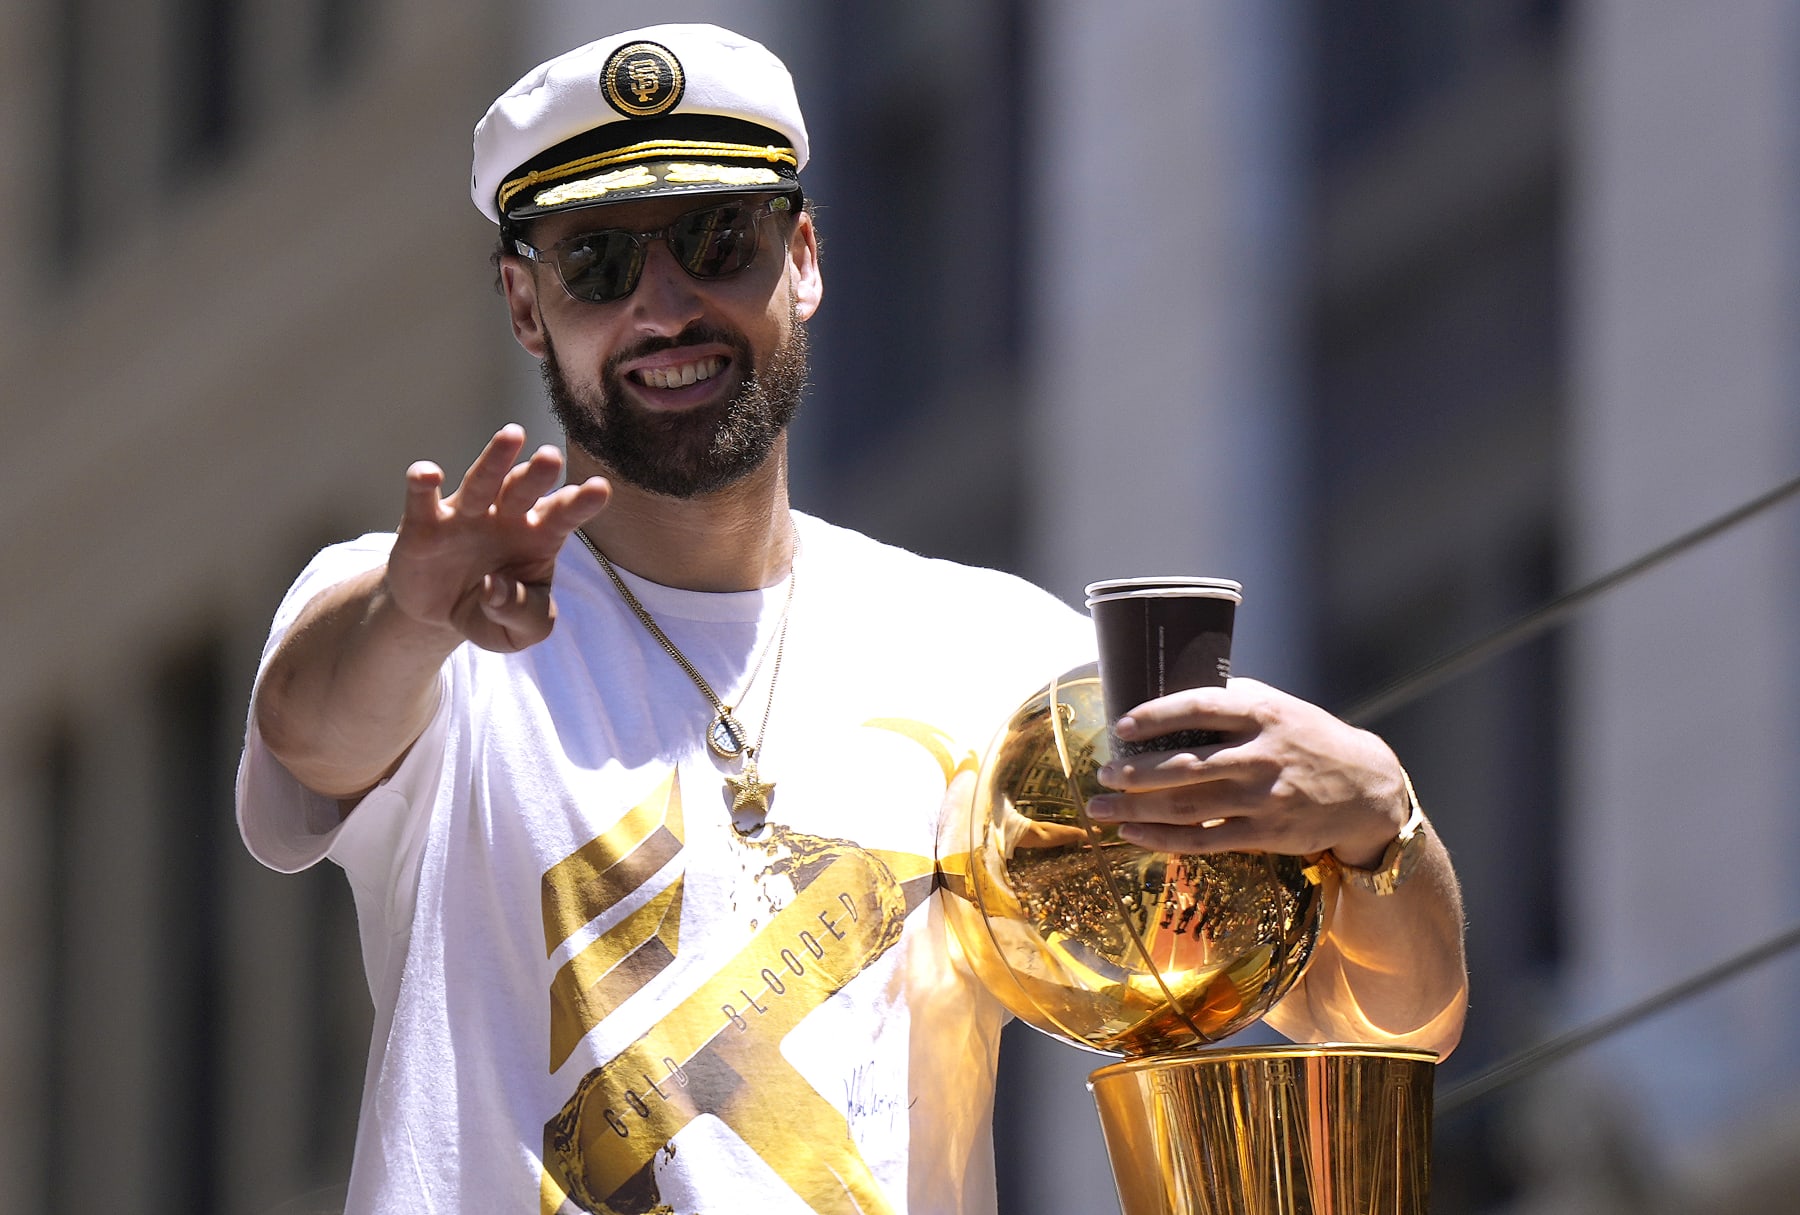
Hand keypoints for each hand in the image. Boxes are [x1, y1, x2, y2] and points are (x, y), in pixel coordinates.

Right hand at [386, 425, 609, 652]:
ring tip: (512, 436)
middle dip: (538, 473)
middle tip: (551, 457)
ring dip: (495, 460)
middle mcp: (505, 516)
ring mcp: (466, 515)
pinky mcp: (424, 525)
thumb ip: (521, 615)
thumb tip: (495, 590)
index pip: (563, 515)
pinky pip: (424, 500)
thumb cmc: (495, 612)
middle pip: (525, 489)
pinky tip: (428, 474)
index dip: (581, 502)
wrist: (440, 617)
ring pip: (482, 482)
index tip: (599, 489)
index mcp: (539, 536)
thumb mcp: (519, 631)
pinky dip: (423, 484)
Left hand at [1084, 677, 1407, 864]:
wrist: (1367, 788)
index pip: (1201, 707)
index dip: (1157, 715)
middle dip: (1134, 772)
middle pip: (1185, 765)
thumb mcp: (1278, 707)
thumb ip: (1230, 702)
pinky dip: (1162, 839)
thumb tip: (1168, 696)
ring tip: (1100, 806)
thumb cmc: (1308, 739)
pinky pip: (1203, 839)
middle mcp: (1262, 756)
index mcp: (1263, 714)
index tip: (1123, 723)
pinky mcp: (1265, 834)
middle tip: (1101, 771)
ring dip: (1136, 808)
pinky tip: (1132, 833)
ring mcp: (1263, 799)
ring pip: (1187, 806)